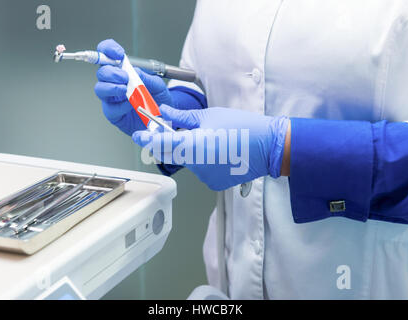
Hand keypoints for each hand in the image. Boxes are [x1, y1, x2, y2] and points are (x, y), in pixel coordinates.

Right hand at [94, 39, 172, 135]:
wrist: (164, 119)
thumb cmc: (158, 100)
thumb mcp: (158, 86)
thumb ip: (148, 78)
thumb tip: (135, 71)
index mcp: (123, 71)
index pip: (108, 54)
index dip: (108, 49)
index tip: (118, 53)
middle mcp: (114, 83)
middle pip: (102, 72)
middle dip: (111, 72)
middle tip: (125, 77)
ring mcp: (112, 98)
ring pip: (100, 89)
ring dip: (111, 87)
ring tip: (125, 89)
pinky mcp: (113, 113)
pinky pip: (110, 108)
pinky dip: (120, 105)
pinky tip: (130, 105)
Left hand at [132, 105, 288, 190]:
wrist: (268, 147)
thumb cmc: (243, 127)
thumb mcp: (210, 116)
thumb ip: (183, 118)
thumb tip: (165, 113)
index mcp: (192, 145)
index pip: (160, 144)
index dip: (146, 139)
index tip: (139, 135)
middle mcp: (195, 165)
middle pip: (171, 154)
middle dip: (170, 143)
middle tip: (179, 130)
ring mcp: (204, 176)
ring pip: (188, 162)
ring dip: (190, 151)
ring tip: (211, 139)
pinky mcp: (213, 183)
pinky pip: (201, 170)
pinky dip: (203, 161)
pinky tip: (219, 152)